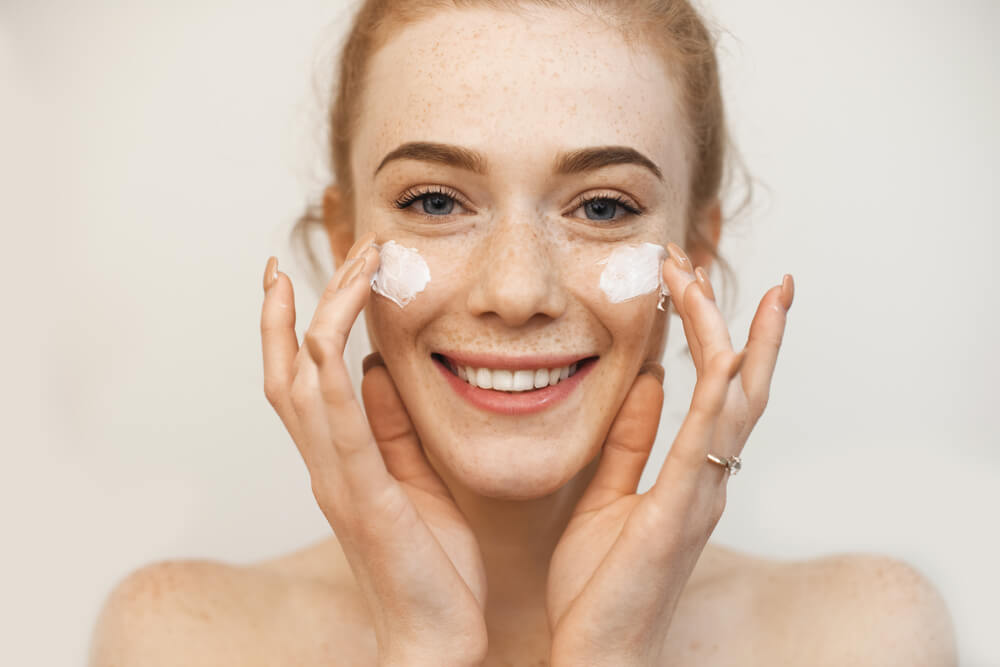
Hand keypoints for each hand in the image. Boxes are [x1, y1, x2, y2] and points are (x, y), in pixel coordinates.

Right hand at [259, 235, 487, 666]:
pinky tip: (336, 331)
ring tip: (341, 268)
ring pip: (302, 386)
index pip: (300, 384)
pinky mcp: (364, 496)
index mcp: (340, 464)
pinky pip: (338, 423)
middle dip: (285, 314)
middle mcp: (326, 466)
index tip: (296, 279)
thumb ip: (392, 430)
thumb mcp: (417, 482)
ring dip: (316, 319)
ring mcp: (338, 480)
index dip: (287, 331)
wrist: (437, 640)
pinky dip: (330, 371)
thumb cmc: (435, 568)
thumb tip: (377, 368)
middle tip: (285, 263)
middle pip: (283, 375)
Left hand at [547, 243, 793, 665]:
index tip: (692, 279)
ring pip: (735, 403)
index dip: (714, 332)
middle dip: (730, 318)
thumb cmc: (599, 586)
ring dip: (730, 338)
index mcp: (689, 473)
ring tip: (718, 283)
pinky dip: (718, 400)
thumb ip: (633, 441)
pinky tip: (726, 359)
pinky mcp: (676, 516)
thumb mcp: (610, 497)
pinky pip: (704, 447)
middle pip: (739, 383)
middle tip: (701, 259)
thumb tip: (651, 379)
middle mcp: (708, 478)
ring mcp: (700, 496)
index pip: (717, 389)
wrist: (597, 655)